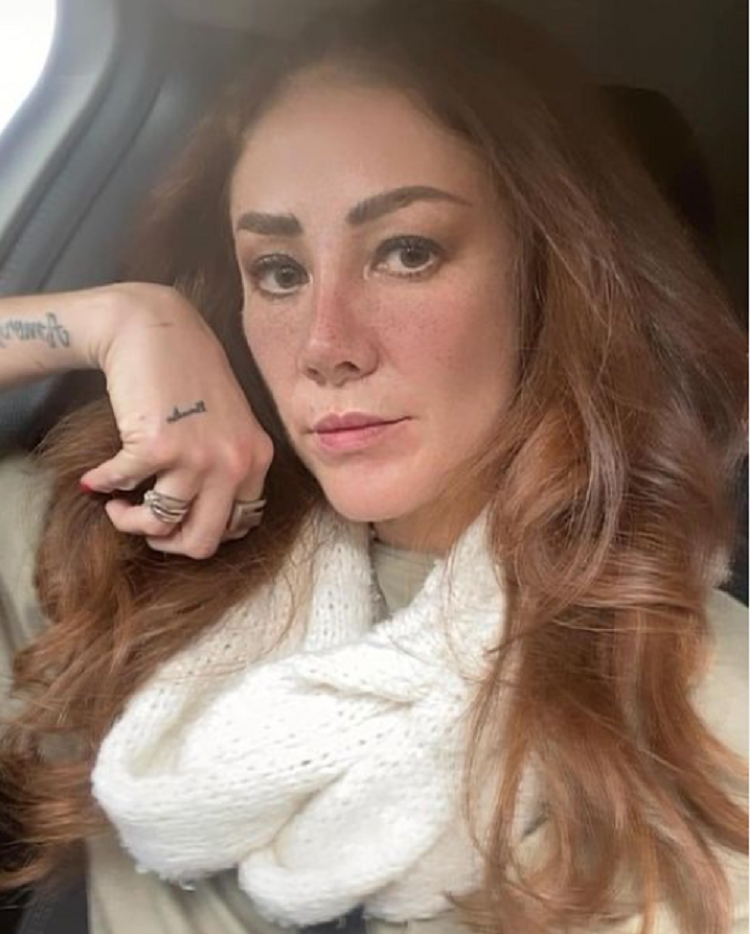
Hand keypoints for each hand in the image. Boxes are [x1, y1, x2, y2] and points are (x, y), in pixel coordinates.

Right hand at [80, 283, 272, 557]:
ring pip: (159, 526)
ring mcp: (197, 457)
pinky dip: (102, 485)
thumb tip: (202, 518)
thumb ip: (228, 466)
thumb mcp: (230, 423)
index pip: (236, 526)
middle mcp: (234, 462)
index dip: (199, 530)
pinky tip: (96, 479)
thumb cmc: (188, 373)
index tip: (178, 521)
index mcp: (257, 458)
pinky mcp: (156, 446)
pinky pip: (121, 488)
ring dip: (128, 520)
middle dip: (167, 543)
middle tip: (147, 526)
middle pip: (201, 542)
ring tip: (117, 504)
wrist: (156, 327)